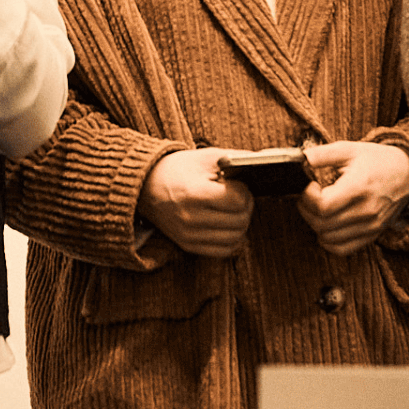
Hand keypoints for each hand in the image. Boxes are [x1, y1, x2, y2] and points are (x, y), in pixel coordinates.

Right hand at [138, 148, 254, 256]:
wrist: (146, 186)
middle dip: (246, 207)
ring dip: (242, 223)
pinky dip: (233, 240)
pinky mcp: (188, 246)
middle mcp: (190, 218)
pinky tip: (229, 225)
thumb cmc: (179, 169)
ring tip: (234, 210)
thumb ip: (236, 159)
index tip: (239, 186)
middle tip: (240, 197)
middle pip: (239, 220)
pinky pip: (223, 251)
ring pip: (235, 238)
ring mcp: (188, 235)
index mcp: (194, 193)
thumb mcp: (206, 157)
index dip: (244, 191)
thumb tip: (263, 165)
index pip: (237, 200)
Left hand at [296, 141, 408, 255]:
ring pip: (329, 238)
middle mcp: (366, 211)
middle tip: (307, 197)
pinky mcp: (372, 235)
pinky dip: (328, 241)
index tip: (308, 186)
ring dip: (315, 225)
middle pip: (322, 224)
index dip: (307, 197)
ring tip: (317, 208)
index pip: (323, 206)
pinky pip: (343, 249)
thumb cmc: (378, 160)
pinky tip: (327, 226)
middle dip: (306, 210)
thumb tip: (299, 160)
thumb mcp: (350, 149)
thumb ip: (322, 154)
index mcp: (359, 187)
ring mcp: (370, 226)